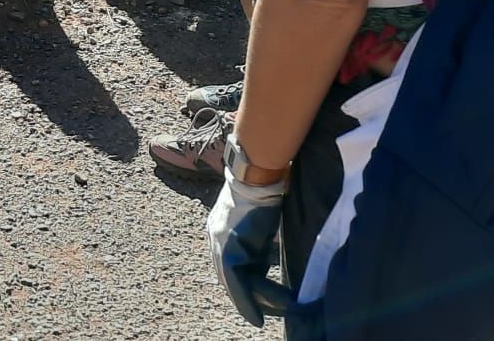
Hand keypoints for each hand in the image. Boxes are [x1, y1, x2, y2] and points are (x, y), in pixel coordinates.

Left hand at [207, 165, 292, 325]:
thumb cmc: (263, 192)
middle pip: (227, 278)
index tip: (259, 299)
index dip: (242, 285)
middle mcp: (215, 239)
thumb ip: (258, 240)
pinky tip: (260, 316)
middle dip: (247, 299)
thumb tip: (269, 253)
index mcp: (219, 230)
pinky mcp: (229, 249)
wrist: (257, 177)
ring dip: (256, 303)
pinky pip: (238, 283)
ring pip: (234, 285)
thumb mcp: (258, 221)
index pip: (228, 265)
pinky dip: (249, 301)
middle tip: (264, 315)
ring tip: (279, 312)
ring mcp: (220, 244)